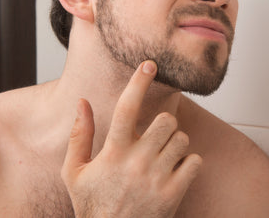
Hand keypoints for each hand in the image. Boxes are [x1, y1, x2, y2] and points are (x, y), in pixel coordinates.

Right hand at [61, 61, 202, 217]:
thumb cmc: (93, 205)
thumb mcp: (74, 172)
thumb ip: (79, 135)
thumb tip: (82, 101)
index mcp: (113, 153)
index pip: (127, 108)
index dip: (138, 82)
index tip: (149, 65)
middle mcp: (136, 162)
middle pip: (167, 120)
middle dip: (165, 123)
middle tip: (157, 135)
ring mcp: (157, 178)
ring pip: (182, 139)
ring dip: (176, 143)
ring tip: (163, 157)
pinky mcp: (174, 193)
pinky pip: (195, 161)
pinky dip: (189, 163)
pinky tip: (174, 173)